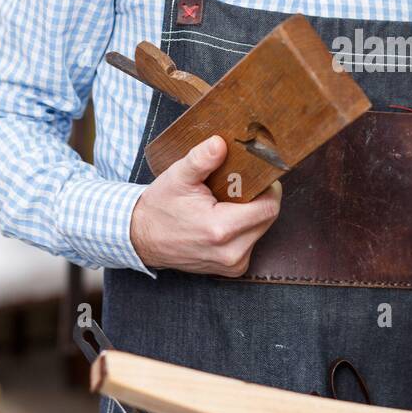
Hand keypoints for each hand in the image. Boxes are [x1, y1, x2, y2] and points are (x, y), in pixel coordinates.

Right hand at [130, 134, 281, 274]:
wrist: (142, 238)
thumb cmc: (160, 207)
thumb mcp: (178, 177)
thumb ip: (201, 159)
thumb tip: (220, 144)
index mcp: (220, 230)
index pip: (269, 207)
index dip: (268, 188)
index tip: (257, 176)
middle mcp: (231, 252)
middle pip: (268, 218)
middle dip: (259, 199)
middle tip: (240, 186)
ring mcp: (233, 264)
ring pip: (262, 230)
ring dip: (252, 213)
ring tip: (229, 202)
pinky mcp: (233, 268)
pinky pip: (252, 241)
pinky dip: (245, 228)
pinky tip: (226, 219)